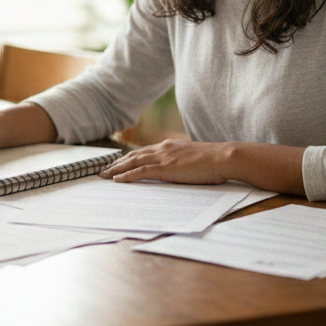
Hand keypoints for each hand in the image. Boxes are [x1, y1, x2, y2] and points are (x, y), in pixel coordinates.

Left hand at [99, 139, 229, 184]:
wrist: (222, 158)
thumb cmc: (213, 161)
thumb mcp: (194, 158)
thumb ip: (182, 161)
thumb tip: (179, 169)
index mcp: (170, 145)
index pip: (144, 151)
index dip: (129, 157)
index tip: (118, 163)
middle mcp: (163, 148)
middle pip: (134, 155)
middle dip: (117, 163)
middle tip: (103, 170)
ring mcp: (163, 157)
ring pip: (133, 162)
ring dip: (116, 169)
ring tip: (104, 175)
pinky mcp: (165, 168)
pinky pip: (140, 172)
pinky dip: (127, 175)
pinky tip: (117, 180)